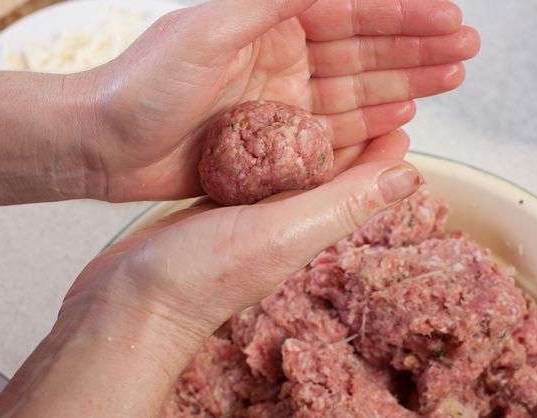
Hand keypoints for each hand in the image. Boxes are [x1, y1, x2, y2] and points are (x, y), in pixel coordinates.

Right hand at [0, 130, 421, 416]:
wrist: (128, 301)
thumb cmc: (200, 277)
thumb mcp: (283, 233)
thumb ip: (342, 204)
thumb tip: (408, 176)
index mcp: (309, 226)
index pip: (360, 185)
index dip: (382, 152)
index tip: (400, 115)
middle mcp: (283, 221)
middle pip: (329, 173)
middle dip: (350, 139)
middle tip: (365, 101)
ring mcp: (247, 216)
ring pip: (288, 169)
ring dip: (305, 139)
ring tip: (316, 103)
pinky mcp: (214, 207)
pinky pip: (249, 171)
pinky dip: (261, 148)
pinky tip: (258, 129)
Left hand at [77, 0, 479, 201]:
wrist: (105, 146)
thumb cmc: (145, 84)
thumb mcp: (213, 26)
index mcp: (268, 21)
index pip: (350, 11)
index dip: (403, 14)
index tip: (450, 18)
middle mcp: (278, 54)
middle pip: (362, 47)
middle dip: (415, 47)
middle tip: (465, 52)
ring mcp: (277, 99)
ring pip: (354, 88)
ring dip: (403, 83)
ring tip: (449, 80)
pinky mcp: (271, 140)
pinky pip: (330, 131)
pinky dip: (367, 124)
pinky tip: (402, 117)